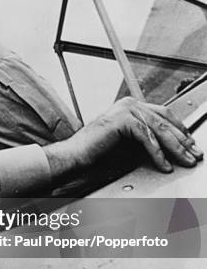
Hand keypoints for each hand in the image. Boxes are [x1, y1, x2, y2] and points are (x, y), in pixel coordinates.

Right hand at [45, 97, 202, 178]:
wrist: (75, 156)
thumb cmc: (97, 152)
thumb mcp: (129, 144)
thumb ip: (147, 140)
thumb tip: (171, 147)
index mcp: (130, 106)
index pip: (163, 115)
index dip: (179, 131)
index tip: (190, 145)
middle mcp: (129, 104)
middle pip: (164, 121)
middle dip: (182, 141)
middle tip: (195, 155)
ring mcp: (125, 109)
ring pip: (159, 129)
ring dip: (176, 148)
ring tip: (185, 161)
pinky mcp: (122, 120)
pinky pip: (147, 137)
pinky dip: (158, 153)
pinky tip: (164, 164)